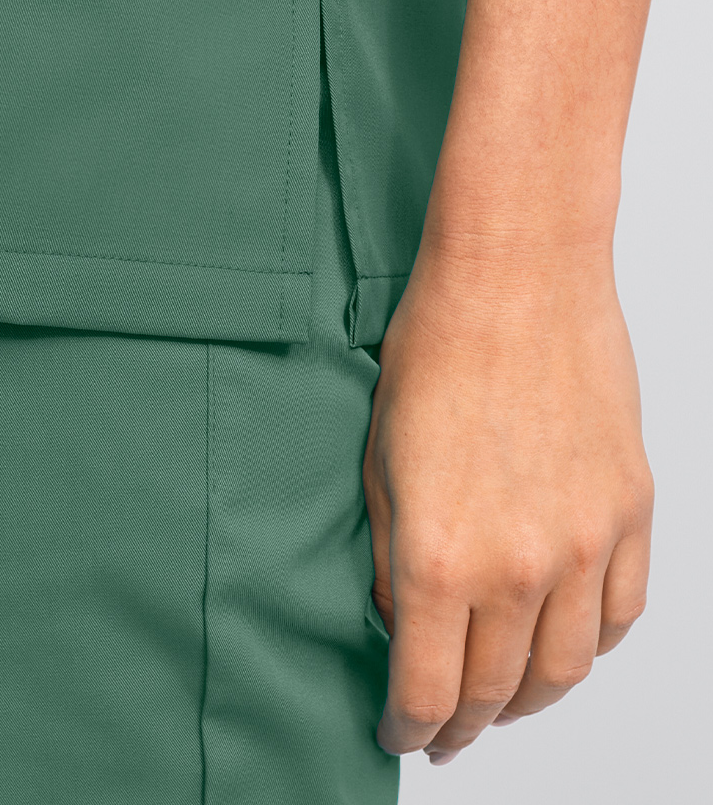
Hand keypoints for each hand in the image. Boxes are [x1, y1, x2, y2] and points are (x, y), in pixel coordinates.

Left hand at [364, 233, 651, 763]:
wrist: (517, 273)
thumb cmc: (435, 346)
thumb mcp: (378, 458)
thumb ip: (391, 556)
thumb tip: (400, 622)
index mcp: (442, 555)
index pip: (429, 690)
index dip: (410, 728)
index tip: (400, 735)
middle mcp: (520, 565)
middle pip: (497, 691)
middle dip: (464, 723)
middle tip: (445, 730)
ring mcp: (585, 543)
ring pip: (567, 669)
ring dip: (530, 699)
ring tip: (502, 700)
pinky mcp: (630, 511)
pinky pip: (621, 613)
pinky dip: (592, 644)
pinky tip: (563, 643)